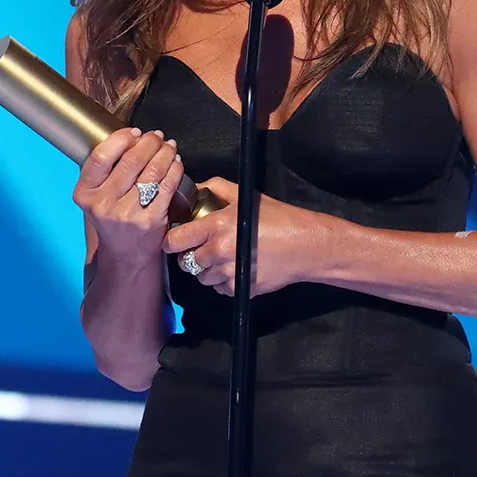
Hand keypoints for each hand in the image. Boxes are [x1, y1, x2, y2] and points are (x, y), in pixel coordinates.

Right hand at [74, 129, 184, 264]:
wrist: (125, 256)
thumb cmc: (113, 220)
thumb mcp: (96, 197)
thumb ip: (104, 171)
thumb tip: (129, 138)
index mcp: (85, 194)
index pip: (101, 157)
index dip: (120, 139)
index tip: (134, 132)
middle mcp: (103, 204)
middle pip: (130, 161)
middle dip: (149, 142)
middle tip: (157, 137)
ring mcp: (127, 214)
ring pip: (151, 171)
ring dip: (164, 153)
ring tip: (169, 147)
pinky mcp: (150, 220)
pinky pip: (167, 186)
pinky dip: (175, 170)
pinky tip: (176, 163)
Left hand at [161, 177, 315, 295]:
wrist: (305, 245)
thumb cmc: (279, 219)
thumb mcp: (244, 195)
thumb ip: (216, 188)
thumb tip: (197, 188)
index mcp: (216, 225)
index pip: (175, 240)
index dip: (172, 240)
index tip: (175, 239)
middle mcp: (219, 250)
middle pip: (185, 261)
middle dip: (190, 255)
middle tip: (202, 247)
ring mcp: (229, 272)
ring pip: (201, 277)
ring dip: (206, 269)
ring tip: (222, 257)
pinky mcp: (239, 288)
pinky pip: (219, 289)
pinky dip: (223, 281)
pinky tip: (235, 268)